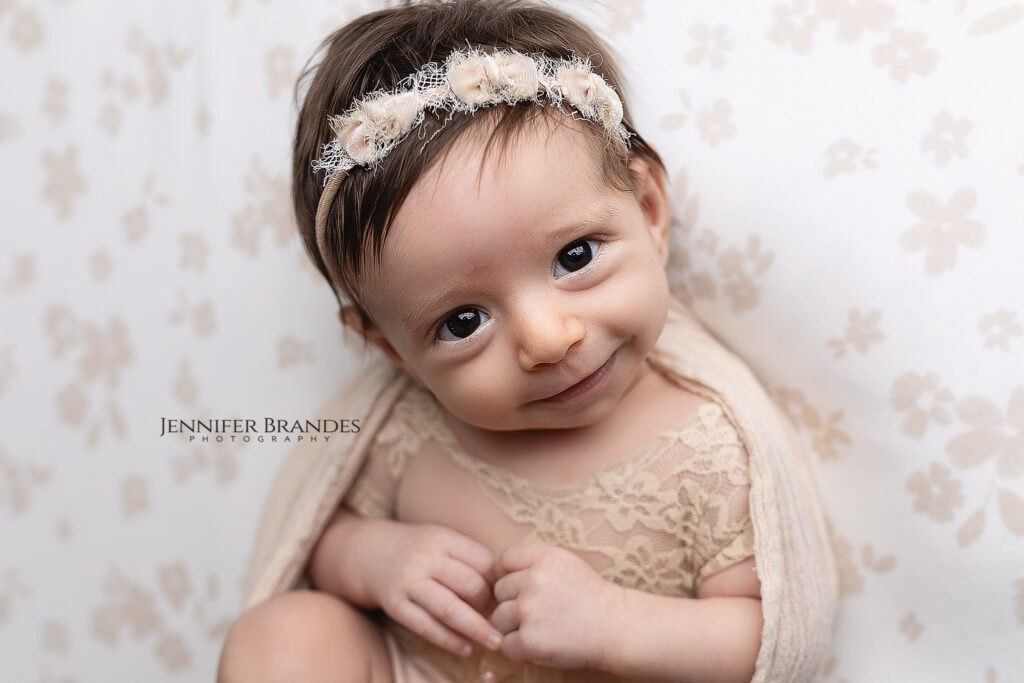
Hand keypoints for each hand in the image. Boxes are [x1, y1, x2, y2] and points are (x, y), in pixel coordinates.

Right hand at [365, 520, 504, 657]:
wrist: (369, 552)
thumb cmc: (418, 549)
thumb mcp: (443, 540)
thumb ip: (470, 557)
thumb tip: (507, 585)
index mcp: (444, 539)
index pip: (483, 561)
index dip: (500, 582)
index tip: (509, 596)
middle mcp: (426, 558)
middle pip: (469, 585)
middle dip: (490, 606)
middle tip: (503, 620)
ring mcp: (408, 581)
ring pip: (449, 609)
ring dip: (476, 629)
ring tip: (496, 642)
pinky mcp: (395, 604)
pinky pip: (426, 626)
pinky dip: (449, 640)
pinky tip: (466, 648)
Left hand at [488, 543, 620, 669]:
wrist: (616, 627)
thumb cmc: (590, 596)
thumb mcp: (565, 564)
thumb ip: (533, 563)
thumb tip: (495, 572)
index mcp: (544, 558)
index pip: (504, 559)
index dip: (507, 574)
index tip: (518, 587)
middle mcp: (534, 581)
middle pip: (499, 590)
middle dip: (512, 602)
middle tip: (538, 612)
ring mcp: (529, 610)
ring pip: (498, 618)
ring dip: (513, 627)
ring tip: (540, 628)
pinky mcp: (529, 640)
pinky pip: (506, 644)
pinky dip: (519, 649)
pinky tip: (540, 644)